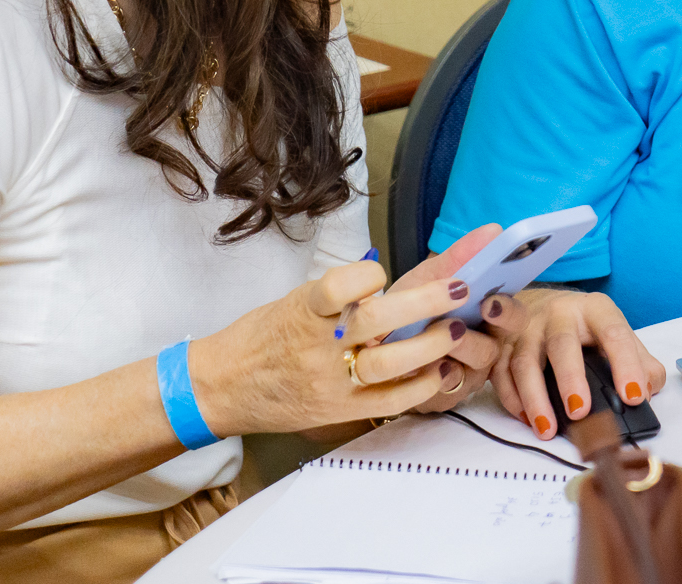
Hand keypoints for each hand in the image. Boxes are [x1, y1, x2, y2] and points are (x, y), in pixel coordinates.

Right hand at [192, 225, 523, 434]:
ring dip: (429, 344)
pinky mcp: (339, 410)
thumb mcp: (294, 301)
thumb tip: (388, 278)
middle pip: (377, 319)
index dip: (368, 276)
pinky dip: (420, 385)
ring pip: (388, 363)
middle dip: (425, 301)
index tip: (383, 272)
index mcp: (304, 309)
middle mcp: (317, 344)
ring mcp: (329, 381)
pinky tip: (442, 370)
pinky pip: (388, 400)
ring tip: (457, 328)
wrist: (220, 386)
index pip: (341, 284)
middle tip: (461, 287)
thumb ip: (337, 295)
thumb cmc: (263, 336)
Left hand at [390, 231, 530, 413]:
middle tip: (467, 321)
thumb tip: (493, 229)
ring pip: (476, 368)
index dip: (509, 310)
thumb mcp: (427, 280)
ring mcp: (466, 376)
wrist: (368, 344)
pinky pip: (448, 392)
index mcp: (487, 318)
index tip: (492, 300)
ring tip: (438, 338)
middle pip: (499, 346)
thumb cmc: (408, 309)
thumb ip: (458, 258)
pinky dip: (435, 376)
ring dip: (458, 350)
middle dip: (483, 333)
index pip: (514, 316)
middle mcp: (484, 348)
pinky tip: (421, 366)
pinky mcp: (444, 398)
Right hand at [489, 288, 663, 439]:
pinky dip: (513, 400)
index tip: (633, 396)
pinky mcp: (502, 344)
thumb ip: (639, 360)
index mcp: (594, 309)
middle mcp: (559, 314)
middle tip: (580, 413)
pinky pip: (501, 373)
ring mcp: (527, 328)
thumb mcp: (614, 333)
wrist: (539, 303)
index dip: (625, 364)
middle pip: (562, 343)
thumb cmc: (583, 326)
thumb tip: (648, 390)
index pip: (614, 333)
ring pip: (525, 361)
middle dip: (571, 379)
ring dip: (535, 398)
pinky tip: (527, 420)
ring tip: (548, 429)